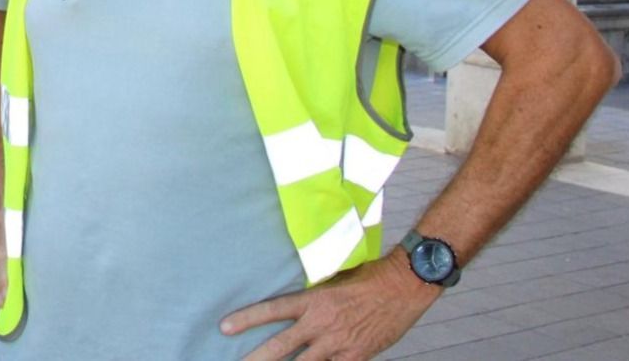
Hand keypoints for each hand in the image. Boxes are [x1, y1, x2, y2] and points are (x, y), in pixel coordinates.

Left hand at [221, 254, 440, 360]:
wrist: (404, 285)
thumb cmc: (368, 275)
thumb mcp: (334, 277)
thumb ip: (313, 292)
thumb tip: (294, 298)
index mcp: (313, 300)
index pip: (272, 310)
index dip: (247, 319)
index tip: (224, 327)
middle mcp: (321, 324)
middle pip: (281, 347)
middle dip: (257, 359)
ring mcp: (339, 344)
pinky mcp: (357, 357)